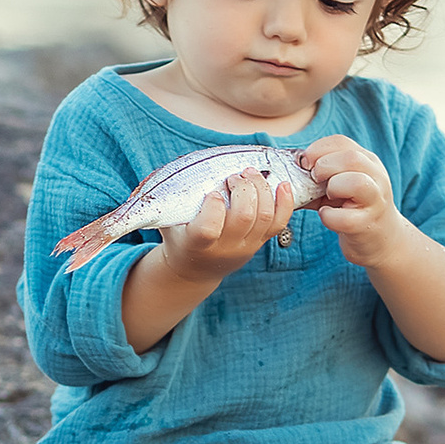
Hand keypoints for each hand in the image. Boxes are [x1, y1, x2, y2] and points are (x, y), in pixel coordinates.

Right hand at [157, 169, 299, 283]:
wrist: (195, 269)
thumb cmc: (179, 237)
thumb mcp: (167, 223)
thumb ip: (167, 203)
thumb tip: (160, 176)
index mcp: (196, 244)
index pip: (209, 229)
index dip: (213, 208)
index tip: (212, 193)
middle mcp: (224, 248)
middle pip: (244, 217)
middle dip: (243, 189)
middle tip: (234, 176)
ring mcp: (245, 246)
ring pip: (264, 217)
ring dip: (261, 189)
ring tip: (249, 174)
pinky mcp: (260, 242)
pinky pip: (279, 223)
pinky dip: (284, 202)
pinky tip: (281, 184)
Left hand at [300, 134, 409, 268]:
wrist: (378, 238)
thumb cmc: (352, 207)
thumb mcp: (339, 185)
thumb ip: (318, 176)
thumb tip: (285, 173)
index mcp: (367, 161)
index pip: (342, 142)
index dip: (317, 149)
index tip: (304, 162)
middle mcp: (376, 177)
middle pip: (351, 158)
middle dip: (324, 166)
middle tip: (314, 178)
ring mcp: (375, 201)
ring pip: (357, 183)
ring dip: (332, 187)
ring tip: (326, 196)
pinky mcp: (367, 225)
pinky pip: (345, 218)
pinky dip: (328, 216)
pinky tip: (327, 215)